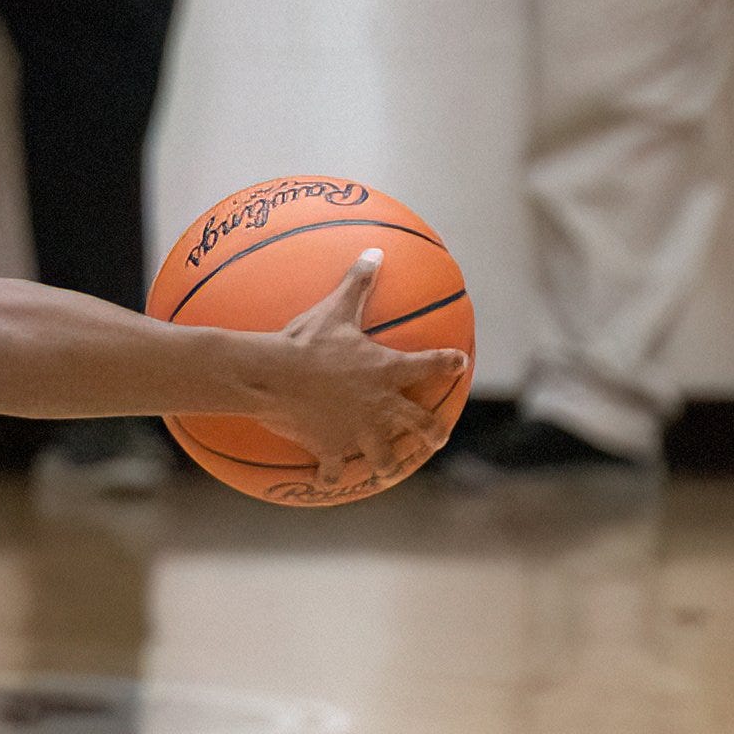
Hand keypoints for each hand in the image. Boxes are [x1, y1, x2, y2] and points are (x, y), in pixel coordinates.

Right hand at [253, 251, 466, 493]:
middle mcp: (381, 405)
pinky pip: (332, 468)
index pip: (429, 365)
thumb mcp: (334, 308)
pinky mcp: (330, 447)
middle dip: (431, 432)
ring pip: (382, 453)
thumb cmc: (305, 342)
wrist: (273, 376)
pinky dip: (328, 475)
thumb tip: (375, 251)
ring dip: (388, 462)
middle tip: (438, 437)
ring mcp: (357, 430)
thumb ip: (358, 283)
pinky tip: (324, 482)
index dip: (447, 363)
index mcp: (387, 370)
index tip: (460, 363)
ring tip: (389, 470)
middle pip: (417, 423)